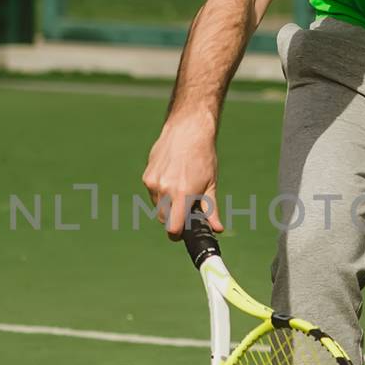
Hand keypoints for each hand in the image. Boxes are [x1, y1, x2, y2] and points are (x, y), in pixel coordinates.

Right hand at [142, 116, 221, 236]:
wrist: (187, 130)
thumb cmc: (203, 156)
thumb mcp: (210, 184)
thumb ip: (211, 209)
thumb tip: (217, 229)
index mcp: (183, 195)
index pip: (172, 228)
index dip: (177, 234)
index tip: (183, 233)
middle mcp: (165, 190)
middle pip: (164, 220)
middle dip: (174, 219)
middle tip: (186, 207)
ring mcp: (153, 183)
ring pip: (158, 206)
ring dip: (167, 205)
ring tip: (180, 187)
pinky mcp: (147, 177)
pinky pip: (153, 194)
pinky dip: (161, 192)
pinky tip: (171, 177)